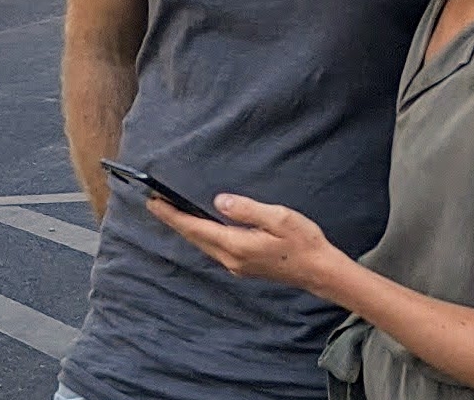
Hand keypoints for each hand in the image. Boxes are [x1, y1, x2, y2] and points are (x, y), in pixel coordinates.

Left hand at [147, 193, 347, 295]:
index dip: (173, 215)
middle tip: (155, 203)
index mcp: (236, 245)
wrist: (319, 271)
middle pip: (194, 238)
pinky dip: (201, 235)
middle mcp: (231, 259)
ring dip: (186, 229)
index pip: (196, 228)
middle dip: (174, 220)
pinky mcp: (243, 266)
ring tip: (172, 212)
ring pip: (202, 244)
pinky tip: (200, 227)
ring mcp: (236, 265)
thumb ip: (246, 209)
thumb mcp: (278, 217)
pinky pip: (213, 249)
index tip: (154, 202)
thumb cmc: (303, 242)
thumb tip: (219, 201)